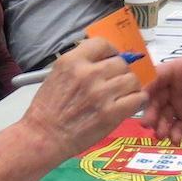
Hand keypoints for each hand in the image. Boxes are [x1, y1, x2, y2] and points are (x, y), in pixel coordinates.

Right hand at [19, 39, 143, 156]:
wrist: (44, 137)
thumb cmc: (47, 109)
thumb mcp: (57, 75)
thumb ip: (79, 65)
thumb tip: (103, 61)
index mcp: (72, 61)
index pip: (102, 44)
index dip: (111, 51)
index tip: (111, 59)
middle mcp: (88, 74)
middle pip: (120, 63)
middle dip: (120, 73)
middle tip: (116, 83)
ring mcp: (101, 93)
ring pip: (132, 80)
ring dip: (130, 87)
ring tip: (123, 95)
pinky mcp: (111, 113)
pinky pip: (137, 98)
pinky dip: (137, 101)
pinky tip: (130, 105)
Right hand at [145, 52, 181, 139]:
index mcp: (177, 71)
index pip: (157, 76)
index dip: (147, 85)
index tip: (139, 97)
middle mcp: (173, 89)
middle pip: (156, 99)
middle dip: (150, 111)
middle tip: (147, 124)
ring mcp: (179, 106)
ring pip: (163, 116)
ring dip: (159, 126)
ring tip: (161, 135)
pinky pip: (177, 129)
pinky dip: (174, 135)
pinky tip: (175, 141)